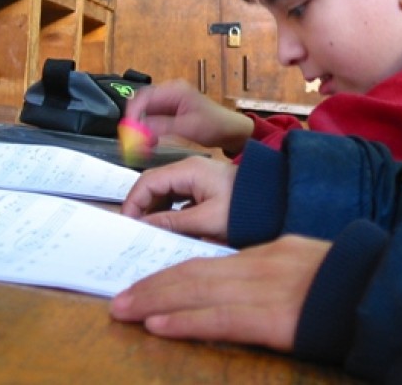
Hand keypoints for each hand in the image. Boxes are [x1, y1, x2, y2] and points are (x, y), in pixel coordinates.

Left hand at [110, 235, 330, 350]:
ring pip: (196, 291)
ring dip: (155, 301)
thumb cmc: (351, 281)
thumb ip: (277, 273)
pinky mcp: (269, 318)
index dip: (174, 275)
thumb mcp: (308, 264)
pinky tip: (158, 324)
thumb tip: (251, 287)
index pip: (209, 263)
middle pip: (193, 272)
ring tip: (123, 309)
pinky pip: (216, 319)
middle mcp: (258, 265)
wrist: (381, 288)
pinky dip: (183, 320)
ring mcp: (262, 289)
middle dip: (153, 286)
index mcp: (268, 252)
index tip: (147, 285)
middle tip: (118, 299)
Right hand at [121, 155, 237, 240]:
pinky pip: (177, 197)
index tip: (126, 225)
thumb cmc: (245, 208)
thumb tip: (142, 226)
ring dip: (154, 211)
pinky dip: (168, 212)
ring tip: (148, 233)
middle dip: (141, 207)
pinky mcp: (203, 187)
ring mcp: (196, 177)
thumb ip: (172, 222)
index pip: (147, 181)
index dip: (133, 203)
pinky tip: (168, 229)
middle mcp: (189, 169)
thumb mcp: (207, 220)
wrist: (275, 201)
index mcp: (188, 170)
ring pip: (164, 192)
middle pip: (153, 185)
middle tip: (134, 232)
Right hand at [124, 79, 253, 153]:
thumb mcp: (187, 127)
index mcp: (174, 89)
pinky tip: (150, 142)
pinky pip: (153, 119)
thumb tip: (138, 130)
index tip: (128, 131)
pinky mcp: (171, 112)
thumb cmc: (215, 125)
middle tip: (132, 140)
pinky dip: (149, 130)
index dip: (132, 113)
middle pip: (142, 104)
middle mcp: (170, 92)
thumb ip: (162, 127)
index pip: (143, 96)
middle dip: (135, 122)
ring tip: (142, 143)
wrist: (231, 131)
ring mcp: (170, 101)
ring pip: (146, 113)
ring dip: (141, 128)